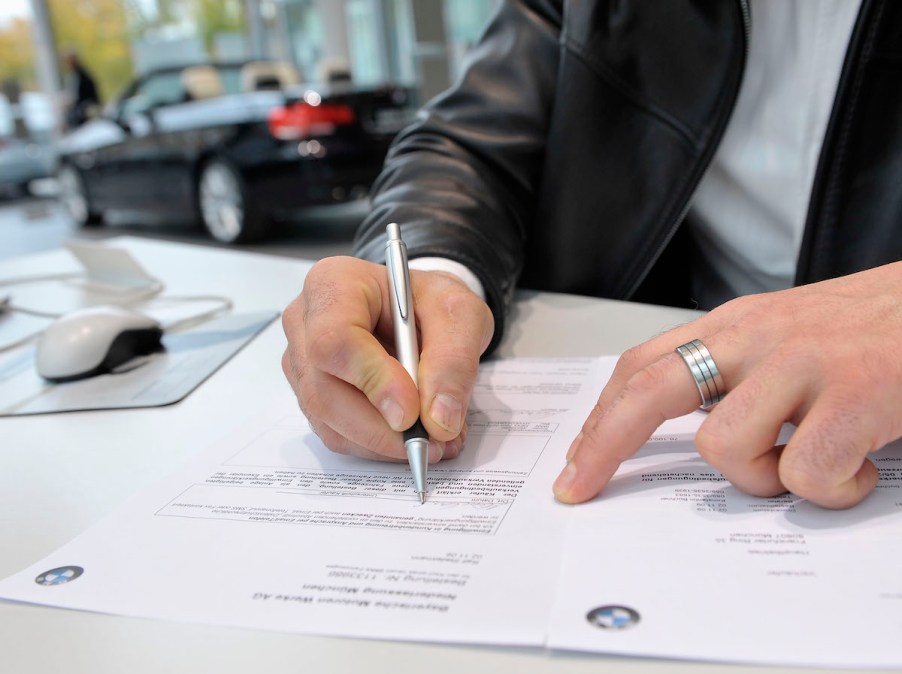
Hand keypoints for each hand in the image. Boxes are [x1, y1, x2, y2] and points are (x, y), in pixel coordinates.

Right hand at [281, 256, 494, 461]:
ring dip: (385, 442)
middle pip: (324, 391)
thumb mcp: (461, 315)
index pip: (334, 340)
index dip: (372, 381)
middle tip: (434, 440)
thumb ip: (454, 361)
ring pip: (330, 421)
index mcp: (334, 284)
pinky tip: (412, 434)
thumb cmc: (432, 303)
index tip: (412, 412)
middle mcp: (305, 323)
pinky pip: (338, 434)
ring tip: (436, 438)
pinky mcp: (312, 396)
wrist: (420, 312)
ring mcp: (303, 364)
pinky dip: (378, 445)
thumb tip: (439, 419)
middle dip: (382, 428)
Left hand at [553, 262, 901, 508]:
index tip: (579, 462)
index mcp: (738, 325)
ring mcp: (804, 364)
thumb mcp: (791, 337)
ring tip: (808, 465)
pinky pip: (805, 477)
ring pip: (724, 448)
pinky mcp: (855, 397)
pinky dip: (830, 492)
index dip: (601, 417)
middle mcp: (758, 338)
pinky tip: (859, 471)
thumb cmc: (875, 329)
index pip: (643, 366)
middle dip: (604, 446)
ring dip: (760, 479)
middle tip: (582, 488)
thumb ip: (739, 373)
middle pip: (649, 392)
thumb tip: (688, 429)